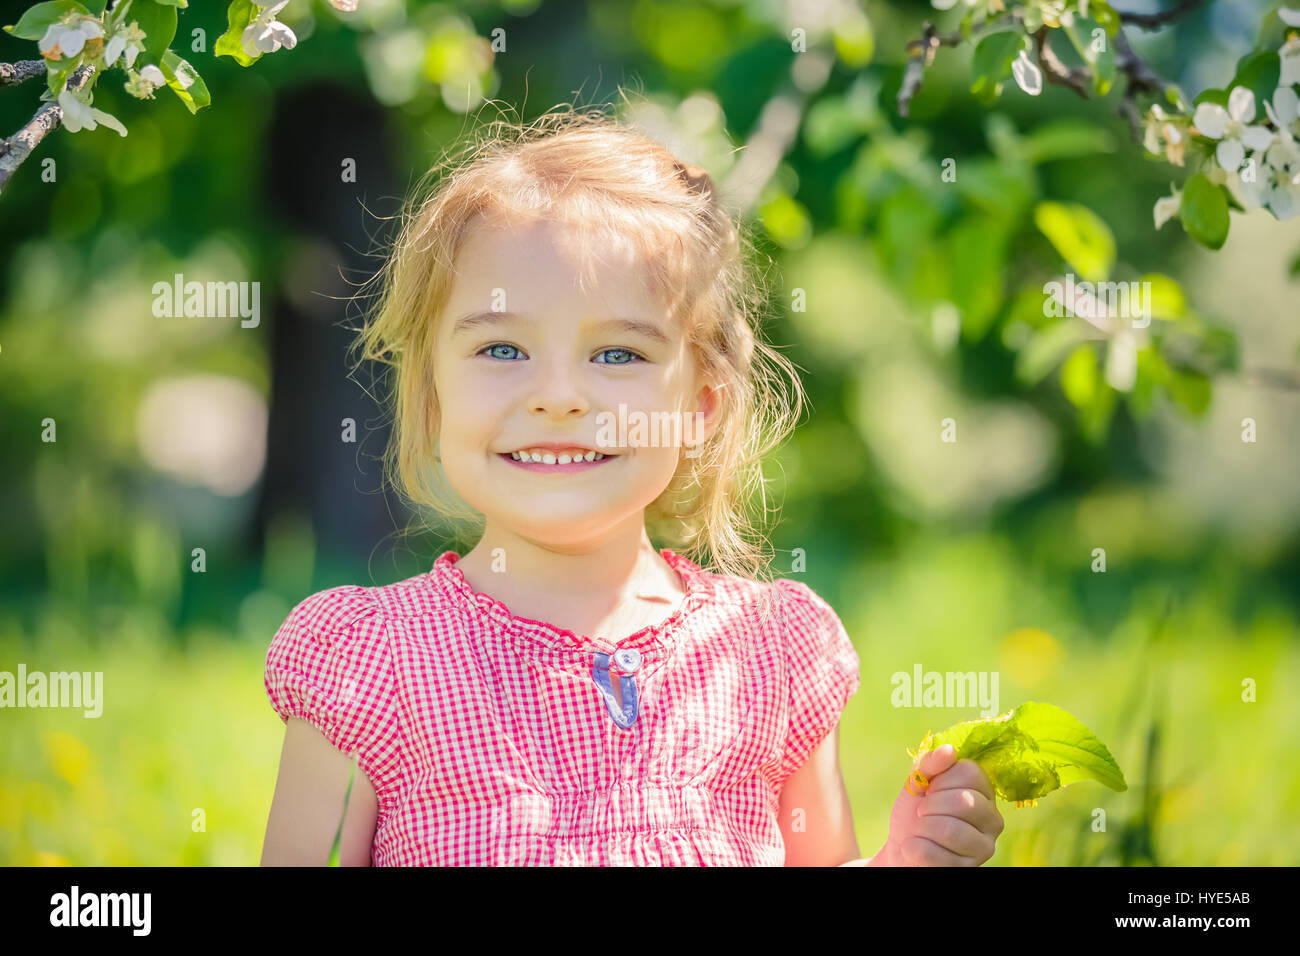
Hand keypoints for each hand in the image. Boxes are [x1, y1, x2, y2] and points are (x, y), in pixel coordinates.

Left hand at [879, 744, 1003, 865]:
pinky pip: (937, 855)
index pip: (972, 773)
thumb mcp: (918, 781)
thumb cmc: (915, 811)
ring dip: (923, 827)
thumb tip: (949, 751)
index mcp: (984, 792)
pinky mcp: (968, 868)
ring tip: (919, 829)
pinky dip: (915, 848)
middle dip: (931, 804)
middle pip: (965, 801)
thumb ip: (931, 764)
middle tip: (921, 811)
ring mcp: (984, 847)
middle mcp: (993, 819)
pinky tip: (913, 847)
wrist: (902, 845)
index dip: (942, 779)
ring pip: (951, 830)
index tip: (929, 789)